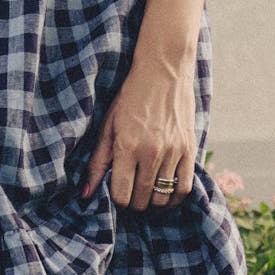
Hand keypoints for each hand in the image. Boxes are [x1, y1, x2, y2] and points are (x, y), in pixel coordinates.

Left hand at [79, 55, 196, 211]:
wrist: (163, 71)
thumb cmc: (130, 99)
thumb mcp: (107, 127)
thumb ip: (97, 163)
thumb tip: (85, 195)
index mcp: (127, 147)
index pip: (121, 196)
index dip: (117, 202)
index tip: (117, 195)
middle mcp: (151, 153)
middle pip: (141, 201)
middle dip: (133, 204)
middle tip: (131, 194)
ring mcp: (172, 152)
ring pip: (162, 198)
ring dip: (152, 202)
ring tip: (146, 194)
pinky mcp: (189, 149)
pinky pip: (184, 188)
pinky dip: (174, 199)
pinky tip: (166, 195)